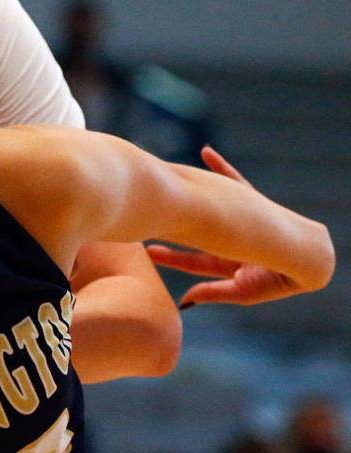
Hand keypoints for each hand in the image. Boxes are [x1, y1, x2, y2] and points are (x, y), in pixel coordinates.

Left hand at [147, 147, 301, 307]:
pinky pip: (234, 179)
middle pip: (192, 233)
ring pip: (206, 206)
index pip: (191, 261)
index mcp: (223, 261)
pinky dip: (222, 167)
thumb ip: (214, 293)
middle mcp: (226, 239)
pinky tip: (206, 152)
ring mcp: (237, 220)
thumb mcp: (241, 290)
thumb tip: (185, 301)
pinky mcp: (251, 201)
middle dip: (170, 227)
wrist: (309, 259)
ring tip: (166, 183)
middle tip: (143, 221)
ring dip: (188, 198)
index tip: (148, 251)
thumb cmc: (276, 280)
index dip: (171, 258)